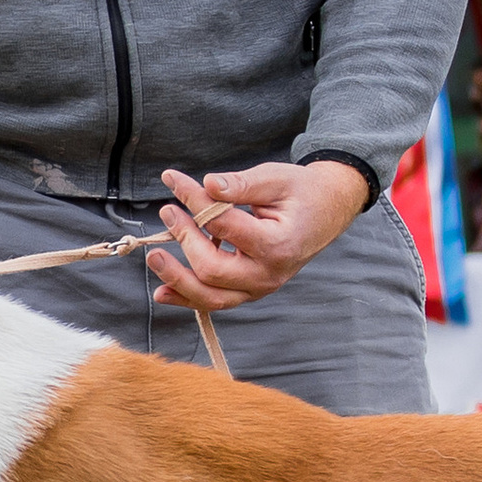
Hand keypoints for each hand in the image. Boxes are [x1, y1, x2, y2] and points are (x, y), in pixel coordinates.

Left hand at [145, 160, 367, 310]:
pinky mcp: (250, 291)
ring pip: (211, 297)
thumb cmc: (300, 192)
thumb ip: (241, 185)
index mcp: (277, 244)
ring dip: (178, 280)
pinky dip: (187, 298)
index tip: (174, 180)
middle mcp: (268, 274)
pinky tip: (162, 292)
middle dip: (184, 239)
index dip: (195, 202)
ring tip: (154, 258)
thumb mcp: (275, 179)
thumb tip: (208, 185)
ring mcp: (259, 288)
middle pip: (212, 269)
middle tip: (168, 211)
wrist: (326, 211)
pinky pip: (215, 302)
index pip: (224, 226)